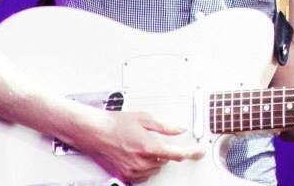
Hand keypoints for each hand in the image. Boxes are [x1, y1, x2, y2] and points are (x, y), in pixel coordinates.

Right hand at [79, 110, 203, 182]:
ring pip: (155, 169)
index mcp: (148, 147)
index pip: (177, 154)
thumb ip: (165, 125)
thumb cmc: (115, 124)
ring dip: (154, 160)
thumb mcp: (145, 118)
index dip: (191, 153)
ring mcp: (132, 171)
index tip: (199, 152)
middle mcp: (141, 162)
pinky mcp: (124, 176)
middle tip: (152, 140)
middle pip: (165, 162)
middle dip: (164, 152)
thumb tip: (180, 129)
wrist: (94, 132)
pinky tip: (137, 156)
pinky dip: (145, 167)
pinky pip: (143, 175)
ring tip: (141, 146)